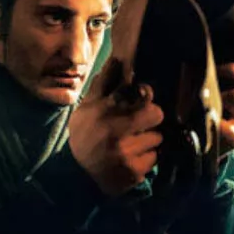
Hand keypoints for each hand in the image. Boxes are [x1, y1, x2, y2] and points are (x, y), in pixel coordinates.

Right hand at [69, 59, 163, 197]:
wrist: (76, 173)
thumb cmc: (84, 135)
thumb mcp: (87, 108)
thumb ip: (104, 85)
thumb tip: (117, 60)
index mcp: (105, 113)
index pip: (143, 99)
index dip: (147, 98)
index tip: (144, 100)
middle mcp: (116, 133)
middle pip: (156, 116)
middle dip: (150, 119)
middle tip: (139, 124)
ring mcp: (126, 155)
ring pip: (157, 139)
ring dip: (147, 141)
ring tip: (131, 144)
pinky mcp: (134, 172)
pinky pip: (154, 159)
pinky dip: (145, 159)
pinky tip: (131, 159)